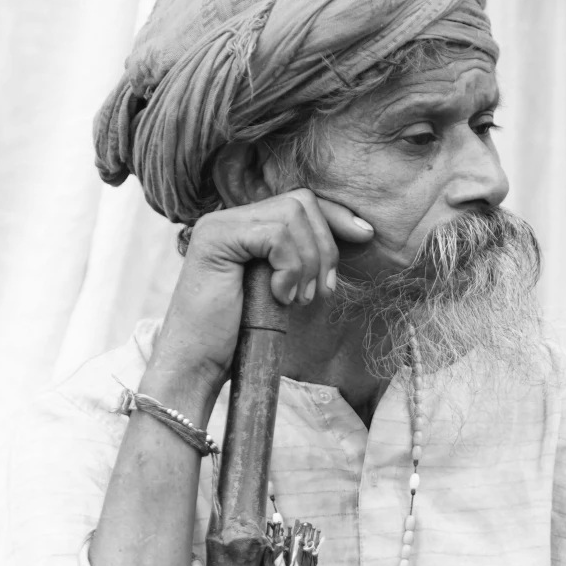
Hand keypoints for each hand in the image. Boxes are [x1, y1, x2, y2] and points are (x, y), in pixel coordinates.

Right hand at [147, 192, 373, 413]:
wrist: (199, 364)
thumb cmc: (239, 337)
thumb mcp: (281, 292)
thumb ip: (300, 262)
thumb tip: (352, 236)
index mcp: (247, 227)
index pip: (300, 202)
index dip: (336, 215)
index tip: (366, 235)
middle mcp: (230, 218)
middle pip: (301, 202)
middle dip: (325, 247)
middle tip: (321, 293)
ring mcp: (221, 225)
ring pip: (292, 216)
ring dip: (308, 262)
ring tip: (297, 300)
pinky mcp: (216, 238)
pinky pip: (275, 235)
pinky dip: (289, 268)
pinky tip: (279, 296)